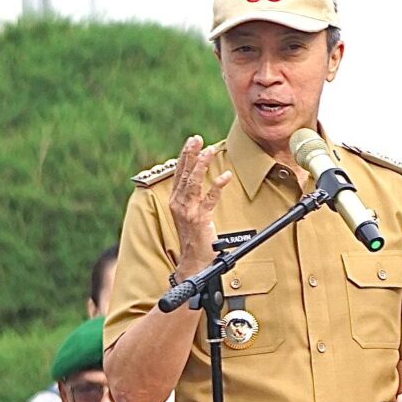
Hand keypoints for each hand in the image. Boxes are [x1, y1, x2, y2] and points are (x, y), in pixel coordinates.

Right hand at [168, 135, 233, 270]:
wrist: (193, 261)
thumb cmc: (193, 239)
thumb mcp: (188, 215)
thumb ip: (191, 198)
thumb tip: (197, 181)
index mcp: (175, 201)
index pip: (179, 174)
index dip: (185, 156)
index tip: (192, 142)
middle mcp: (179, 204)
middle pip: (184, 174)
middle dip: (190, 154)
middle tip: (197, 139)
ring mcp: (188, 211)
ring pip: (194, 183)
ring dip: (201, 165)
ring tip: (209, 151)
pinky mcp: (199, 219)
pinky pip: (209, 199)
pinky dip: (217, 186)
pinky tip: (225, 176)